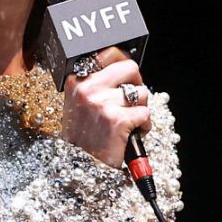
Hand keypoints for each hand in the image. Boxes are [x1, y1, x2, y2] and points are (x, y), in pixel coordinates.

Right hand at [61, 46, 151, 167]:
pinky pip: (145, 113)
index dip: (123, 63)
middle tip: (133, 99)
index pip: (108, 54)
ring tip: (129, 121)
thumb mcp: (79, 104)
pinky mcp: (117, 120)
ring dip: (141, 108)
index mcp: (77, 81)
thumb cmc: (83, 137)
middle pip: (130, 67)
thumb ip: (97, 84)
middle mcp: (87, 89)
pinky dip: (144, 125)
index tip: (128, 73)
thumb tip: (124, 68)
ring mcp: (102, 103)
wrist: (80, 166)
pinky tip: (133, 132)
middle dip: (137, 84)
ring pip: (141, 93)